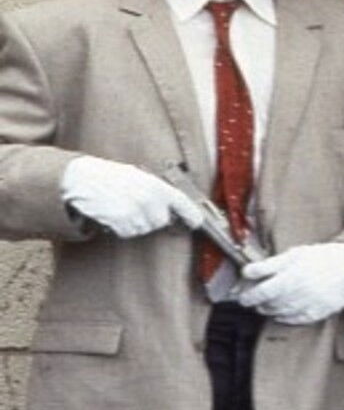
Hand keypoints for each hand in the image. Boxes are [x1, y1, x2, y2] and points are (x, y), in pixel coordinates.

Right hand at [60, 156, 200, 238]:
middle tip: (136, 207)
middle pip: (161, 221)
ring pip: (144, 229)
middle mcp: (148, 199)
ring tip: (121, 207)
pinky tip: (113, 215)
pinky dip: (121, 228)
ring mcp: (135, 211)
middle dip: (152, 218)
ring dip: (135, 223)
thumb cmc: (109, 176)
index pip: (181, 202)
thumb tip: (171, 207)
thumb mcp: (137, 176)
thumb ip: (155, 190)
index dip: (191, 214)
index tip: (197, 222)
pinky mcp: (121, 222)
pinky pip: (128, 233)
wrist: (81, 178)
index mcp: (155, 184)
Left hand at [238, 242, 343, 324]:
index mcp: (292, 276)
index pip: (262, 292)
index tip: (242, 297)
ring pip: (282, 313)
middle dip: (260, 303)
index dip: (248, 297)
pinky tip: (282, 312)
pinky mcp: (321, 312)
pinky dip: (286, 318)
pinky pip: (297, 320)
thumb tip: (246, 271)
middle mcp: (301, 293)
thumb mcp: (294, 254)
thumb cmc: (320, 257)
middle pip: (271, 304)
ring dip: (271, 310)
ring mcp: (312, 304)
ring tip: (268, 304)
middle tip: (256, 299)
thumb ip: (269, 265)